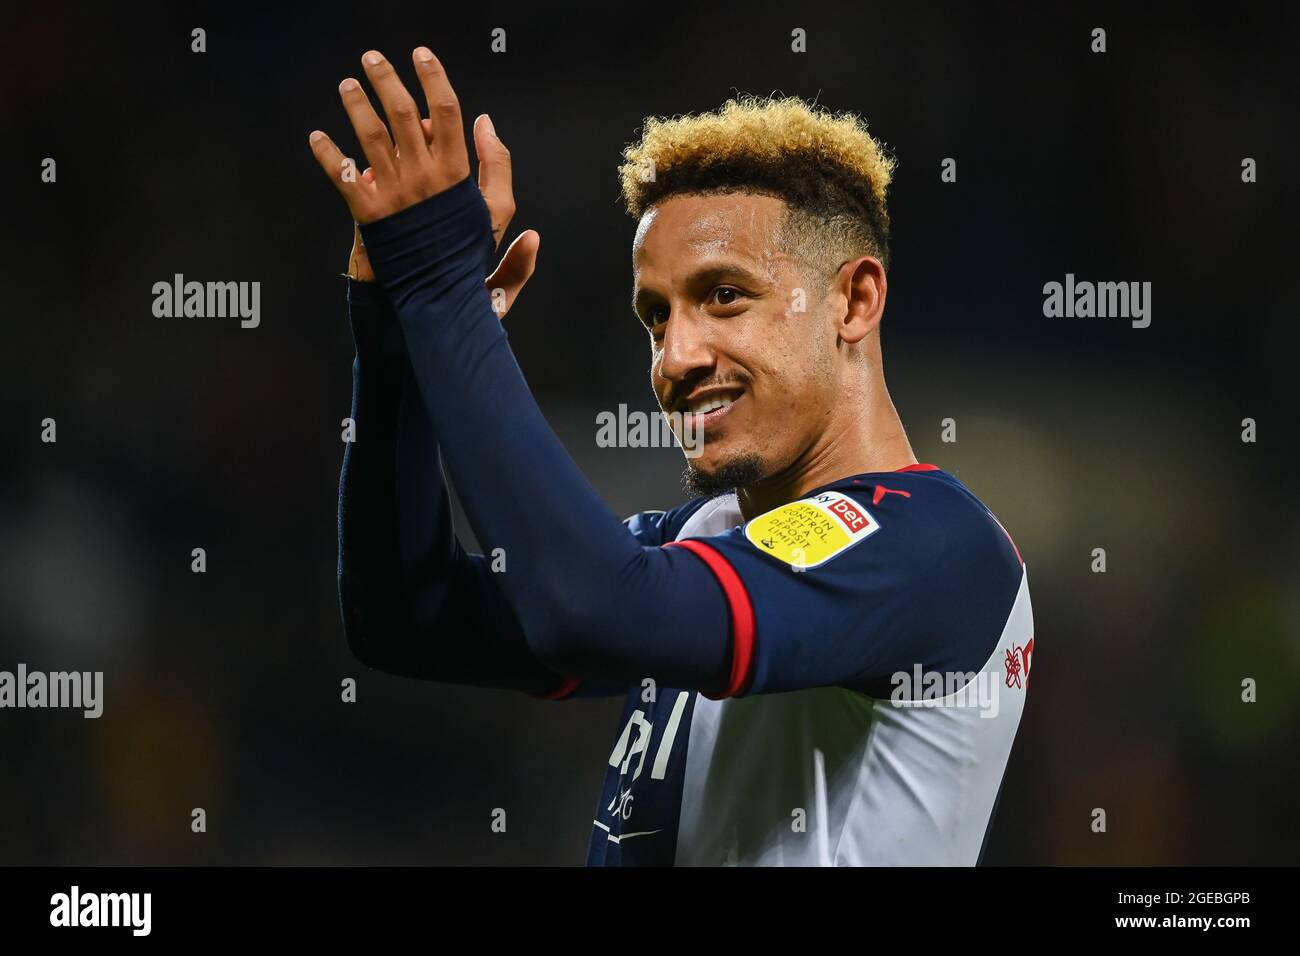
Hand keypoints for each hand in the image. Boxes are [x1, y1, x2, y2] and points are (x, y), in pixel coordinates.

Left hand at [317, 48, 537, 316]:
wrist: (441, 294)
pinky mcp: (368, 211)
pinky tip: (316, 136)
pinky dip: (326, 154)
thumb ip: (497, 164)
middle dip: (386, 80)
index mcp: (455, 173)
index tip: (421, 55)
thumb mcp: (497, 209)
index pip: (444, 112)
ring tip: (347, 85)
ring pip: (369, 135)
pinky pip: (342, 175)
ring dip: (355, 105)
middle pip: (402, 114)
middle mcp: (423, 177)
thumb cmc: (467, 249)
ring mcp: (393, 193)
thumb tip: (484, 120)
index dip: (433, 78)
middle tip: (372, 59)